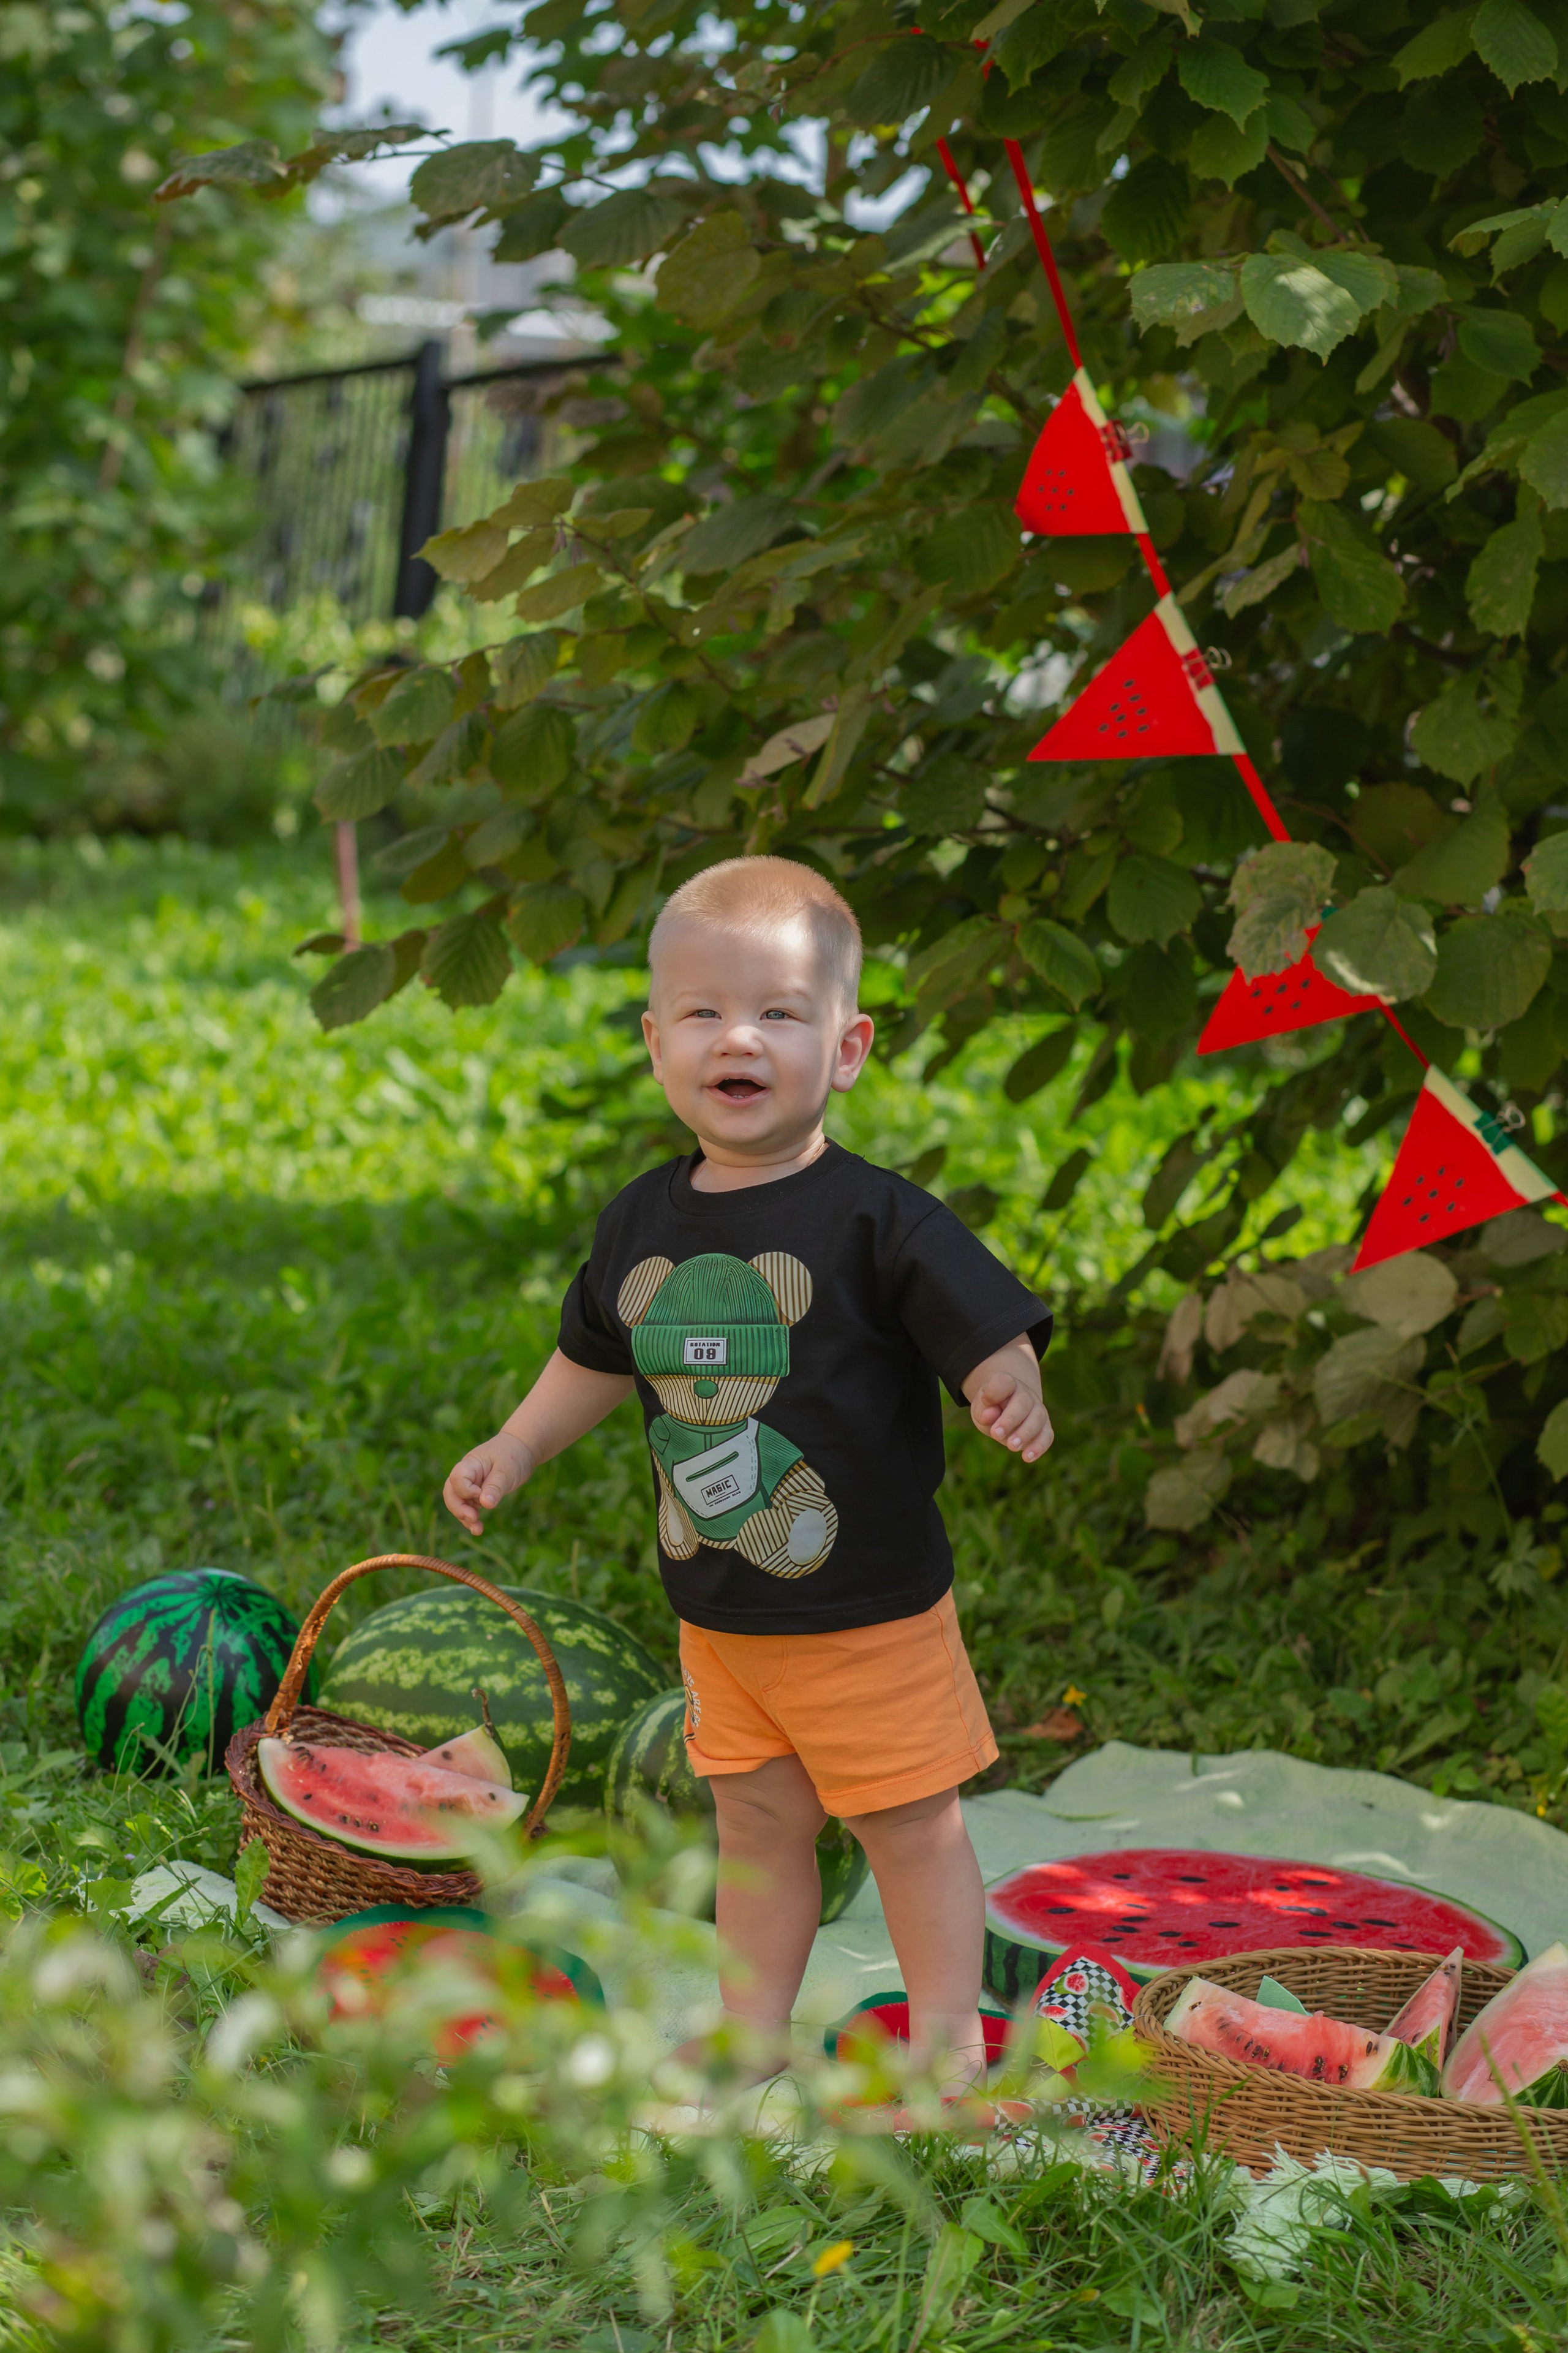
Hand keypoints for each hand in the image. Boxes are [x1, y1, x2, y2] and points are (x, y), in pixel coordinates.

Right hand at [443, 1430, 534, 1534]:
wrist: (521, 1449)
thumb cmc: (514, 1455)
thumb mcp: (507, 1471)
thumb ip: (495, 1487)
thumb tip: (484, 1504)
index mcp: (471, 1464)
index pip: (457, 1478)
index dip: (465, 1490)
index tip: (481, 1494)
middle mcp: (467, 1474)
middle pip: (451, 1492)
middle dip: (459, 1508)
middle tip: (473, 1519)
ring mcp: (470, 1484)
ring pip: (458, 1502)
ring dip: (464, 1517)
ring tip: (477, 1530)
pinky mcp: (477, 1493)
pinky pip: (469, 1506)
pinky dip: (471, 1518)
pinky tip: (478, 1528)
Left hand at [963, 1339, 1054, 1463]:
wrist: (1006, 1411)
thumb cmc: (992, 1408)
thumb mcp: (981, 1408)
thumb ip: (982, 1410)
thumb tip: (989, 1416)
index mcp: (1008, 1384)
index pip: (1004, 1381)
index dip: (995, 1391)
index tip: (986, 1401)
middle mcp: (1025, 1394)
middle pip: (1023, 1402)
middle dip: (1010, 1419)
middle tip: (996, 1435)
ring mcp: (1037, 1409)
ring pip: (1038, 1418)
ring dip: (1025, 1433)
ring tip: (1012, 1447)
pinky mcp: (1044, 1427)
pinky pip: (1047, 1435)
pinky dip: (1039, 1446)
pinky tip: (1027, 1457)